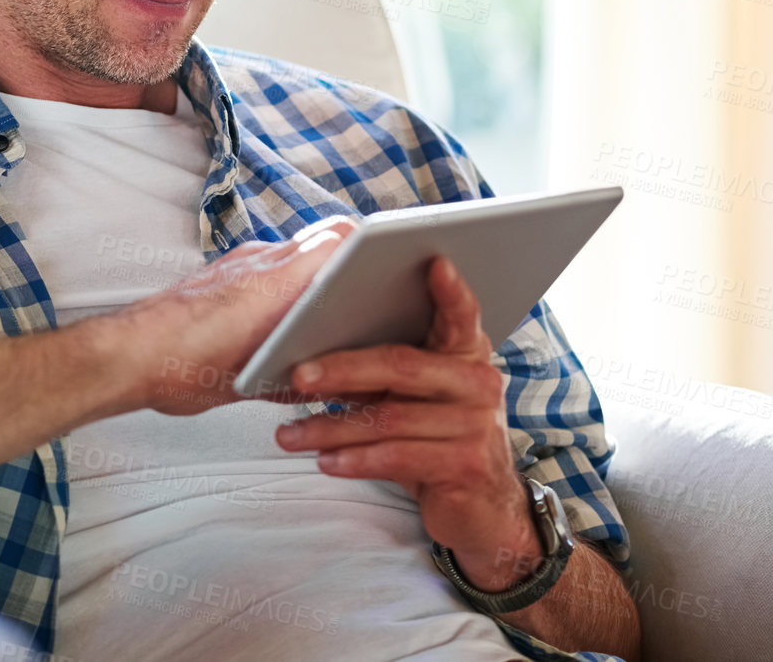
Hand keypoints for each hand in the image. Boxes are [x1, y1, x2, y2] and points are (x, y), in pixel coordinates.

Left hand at [111, 215, 358, 416]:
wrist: (128, 357)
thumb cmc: (187, 363)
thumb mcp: (258, 375)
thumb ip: (302, 367)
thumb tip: (333, 377)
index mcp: (281, 278)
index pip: (340, 236)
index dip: (371, 245)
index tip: (393, 261)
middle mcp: (263, 262)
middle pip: (322, 244)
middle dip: (347, 269)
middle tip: (365, 300)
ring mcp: (240, 265)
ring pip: (292, 259)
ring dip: (312, 280)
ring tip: (323, 319)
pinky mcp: (219, 275)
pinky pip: (264, 271)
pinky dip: (280, 290)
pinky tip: (276, 327)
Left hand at [270, 254, 542, 590]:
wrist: (483, 510)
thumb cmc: (436, 438)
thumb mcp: (419, 397)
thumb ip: (391, 366)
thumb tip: (319, 341)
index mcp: (467, 353)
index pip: (461, 314)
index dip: (450, 290)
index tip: (433, 262)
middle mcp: (479, 382)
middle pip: (401, 365)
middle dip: (342, 368)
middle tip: (297, 375)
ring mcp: (476, 425)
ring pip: (389, 417)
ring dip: (331, 427)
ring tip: (289, 435)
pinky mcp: (466, 465)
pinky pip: (397, 456)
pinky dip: (354, 459)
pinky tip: (324, 461)